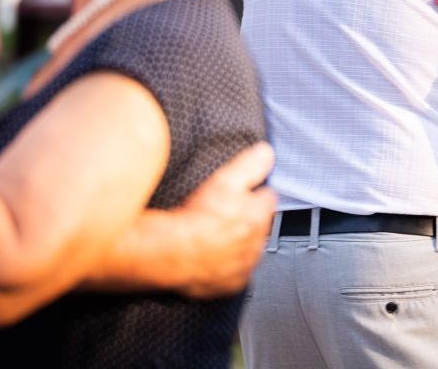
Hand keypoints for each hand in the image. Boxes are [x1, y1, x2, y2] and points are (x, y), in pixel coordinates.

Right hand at [172, 142, 276, 298]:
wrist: (169, 254)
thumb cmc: (195, 218)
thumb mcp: (224, 179)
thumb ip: (250, 164)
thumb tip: (267, 152)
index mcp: (260, 216)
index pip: (268, 198)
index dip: (253, 192)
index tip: (242, 191)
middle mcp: (257, 244)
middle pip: (259, 224)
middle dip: (247, 217)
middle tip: (223, 212)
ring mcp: (244, 266)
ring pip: (248, 249)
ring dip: (237, 242)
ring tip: (214, 233)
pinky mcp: (229, 285)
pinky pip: (234, 273)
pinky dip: (226, 265)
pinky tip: (211, 255)